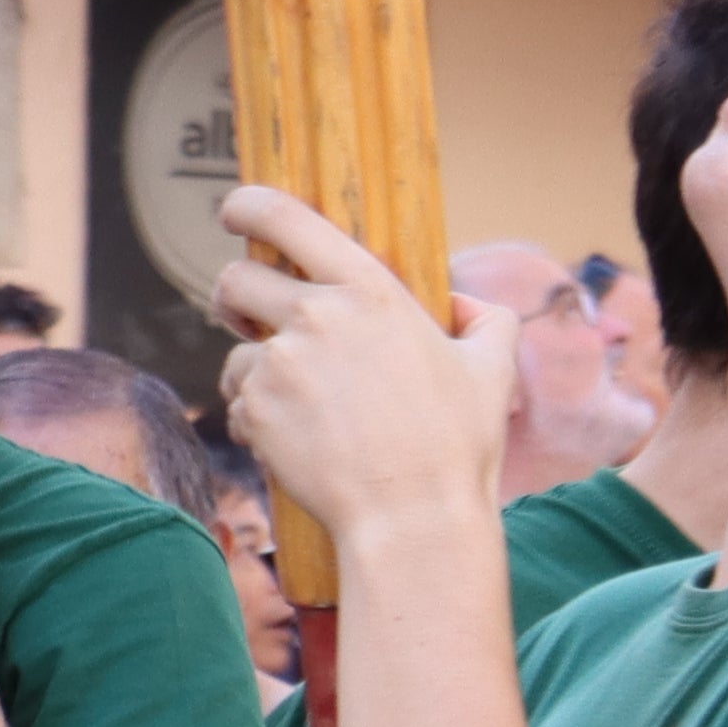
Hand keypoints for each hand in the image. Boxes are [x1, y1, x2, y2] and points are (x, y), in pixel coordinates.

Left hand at [211, 187, 521, 587]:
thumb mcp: (492, 369)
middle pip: (234, 280)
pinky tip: (296, 445)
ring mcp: (280, 365)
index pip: (284, 217)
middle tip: (250, 318)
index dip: (248, 206)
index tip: (236, 212)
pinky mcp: (257, 412)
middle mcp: (316, 317)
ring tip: (299, 408)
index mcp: (369, 290)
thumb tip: (461, 303)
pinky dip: (257, 422)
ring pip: (235, 353)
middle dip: (235, 298)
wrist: (413, 520)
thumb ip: (484, 319)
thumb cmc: (458, 446)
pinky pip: (237, 405)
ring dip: (254, 373)